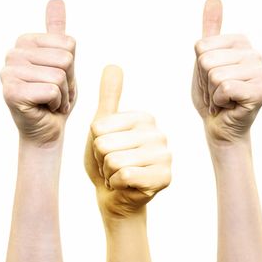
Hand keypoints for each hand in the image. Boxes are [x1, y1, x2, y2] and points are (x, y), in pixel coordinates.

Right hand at [2, 0, 76, 144]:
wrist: (46, 130)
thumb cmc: (54, 97)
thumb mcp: (62, 61)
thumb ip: (57, 31)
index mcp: (24, 42)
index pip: (68, 43)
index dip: (71, 66)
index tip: (58, 79)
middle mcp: (12, 54)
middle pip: (65, 58)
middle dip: (68, 81)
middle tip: (55, 93)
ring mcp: (8, 73)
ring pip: (59, 75)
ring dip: (62, 94)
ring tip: (50, 101)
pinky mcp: (10, 92)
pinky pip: (51, 90)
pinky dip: (56, 104)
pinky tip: (44, 109)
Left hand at [85, 65, 171, 218]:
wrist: (114, 197)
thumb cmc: (106, 160)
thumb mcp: (101, 127)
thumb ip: (108, 97)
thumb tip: (113, 64)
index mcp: (144, 117)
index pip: (99, 127)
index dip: (96, 142)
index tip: (107, 149)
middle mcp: (159, 133)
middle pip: (105, 144)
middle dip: (102, 159)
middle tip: (113, 166)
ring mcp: (165, 156)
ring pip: (114, 161)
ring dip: (109, 173)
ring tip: (118, 175)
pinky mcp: (164, 178)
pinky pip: (124, 176)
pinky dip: (117, 185)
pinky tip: (126, 186)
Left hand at [192, 0, 261, 142]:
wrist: (219, 126)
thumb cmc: (211, 94)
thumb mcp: (204, 59)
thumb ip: (210, 29)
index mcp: (241, 42)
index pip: (201, 46)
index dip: (198, 67)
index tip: (210, 79)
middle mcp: (255, 54)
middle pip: (207, 60)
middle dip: (204, 82)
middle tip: (216, 92)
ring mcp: (261, 73)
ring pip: (215, 75)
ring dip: (212, 94)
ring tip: (223, 99)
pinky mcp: (261, 92)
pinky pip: (224, 88)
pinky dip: (220, 102)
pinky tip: (230, 106)